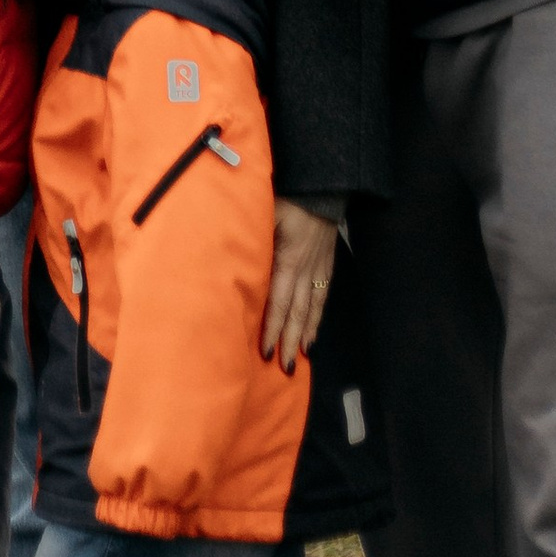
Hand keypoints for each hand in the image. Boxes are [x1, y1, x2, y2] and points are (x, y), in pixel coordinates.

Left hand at [263, 201, 336, 372]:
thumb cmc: (289, 198)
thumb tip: (230, 256)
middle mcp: (305, 270)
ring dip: (302, 336)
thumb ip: (252, 236)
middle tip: (282, 368)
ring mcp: (317, 270)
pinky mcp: (325, 268)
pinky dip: (316, 320)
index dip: (271, 327)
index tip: (264, 351)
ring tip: (297, 360)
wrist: (324, 187)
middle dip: (287, 340)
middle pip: (295, 312)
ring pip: (310, 310)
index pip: (278, 301)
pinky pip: (321, 299)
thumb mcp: (266, 212)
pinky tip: (311, 337)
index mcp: (288, 259)